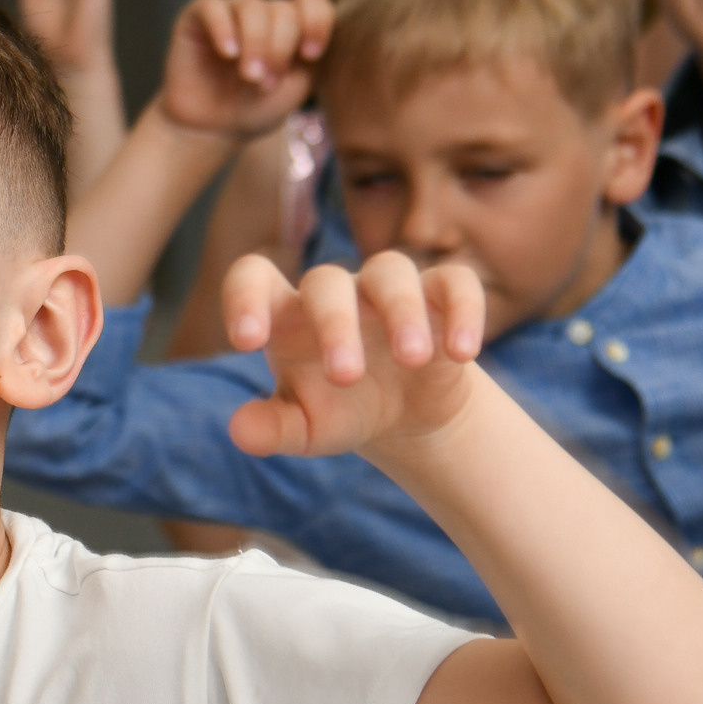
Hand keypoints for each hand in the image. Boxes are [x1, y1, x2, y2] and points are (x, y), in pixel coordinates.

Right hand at [161, 0, 331, 140]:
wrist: (212, 128)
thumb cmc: (258, 107)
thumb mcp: (296, 85)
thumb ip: (311, 56)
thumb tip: (313, 33)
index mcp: (292, 23)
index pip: (312, 1)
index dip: (317, 22)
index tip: (310, 56)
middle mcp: (263, 11)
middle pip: (282, 10)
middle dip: (279, 49)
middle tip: (266, 84)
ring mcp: (230, 10)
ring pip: (251, 7)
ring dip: (255, 43)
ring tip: (249, 77)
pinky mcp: (196, 17)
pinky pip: (213, 7)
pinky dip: (223, 28)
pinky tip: (228, 53)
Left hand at [221, 249, 483, 452]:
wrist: (406, 414)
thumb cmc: (342, 410)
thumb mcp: (306, 428)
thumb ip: (272, 428)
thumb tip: (240, 432)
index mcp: (289, 316)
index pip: (254, 278)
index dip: (244, 298)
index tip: (246, 341)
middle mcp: (337, 294)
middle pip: (326, 283)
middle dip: (335, 326)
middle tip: (347, 378)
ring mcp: (388, 290)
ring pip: (391, 271)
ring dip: (401, 312)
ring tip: (412, 360)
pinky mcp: (441, 297)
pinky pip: (454, 281)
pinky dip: (463, 309)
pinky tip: (462, 352)